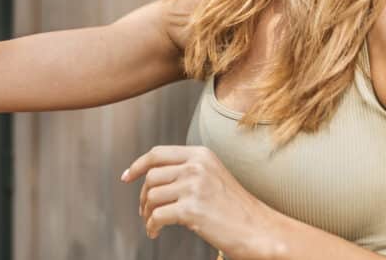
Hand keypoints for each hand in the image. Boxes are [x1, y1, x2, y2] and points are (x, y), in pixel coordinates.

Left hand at [121, 145, 281, 259]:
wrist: (259, 229)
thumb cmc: (235, 207)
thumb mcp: (212, 175)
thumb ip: (187, 169)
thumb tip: (153, 175)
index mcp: (200, 154)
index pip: (158, 153)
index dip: (138, 165)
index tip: (126, 177)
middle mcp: (196, 165)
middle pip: (151, 176)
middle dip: (142, 195)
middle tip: (144, 210)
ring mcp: (194, 186)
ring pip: (152, 196)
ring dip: (147, 212)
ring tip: (152, 223)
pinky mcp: (192, 210)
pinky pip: (157, 216)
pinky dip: (152, 226)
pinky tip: (155, 232)